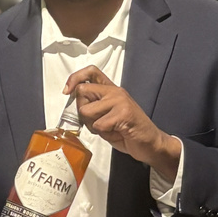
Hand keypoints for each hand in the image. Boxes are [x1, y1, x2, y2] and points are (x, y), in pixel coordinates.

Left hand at [64, 67, 180, 181]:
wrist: (150, 144)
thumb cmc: (127, 132)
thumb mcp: (107, 115)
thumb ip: (93, 106)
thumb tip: (73, 104)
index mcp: (111, 90)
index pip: (90, 72)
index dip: (75, 78)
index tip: (67, 91)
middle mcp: (115, 91)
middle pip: (82, 92)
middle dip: (83, 112)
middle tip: (98, 123)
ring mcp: (120, 101)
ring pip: (86, 110)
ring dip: (93, 125)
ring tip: (109, 129)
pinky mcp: (123, 113)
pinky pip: (99, 124)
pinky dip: (104, 134)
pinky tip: (117, 133)